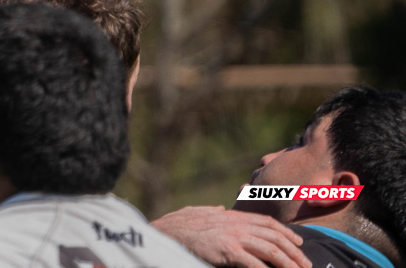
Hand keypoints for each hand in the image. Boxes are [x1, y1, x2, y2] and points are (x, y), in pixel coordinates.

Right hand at [152, 207, 309, 267]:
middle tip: (306, 264)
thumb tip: (220, 208)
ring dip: (289, 263)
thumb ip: (211, 211)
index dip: (285, 232)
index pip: (266, 222)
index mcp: (230, 216)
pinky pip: (255, 263)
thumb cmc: (177, 225)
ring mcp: (233, 237)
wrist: (164, 232)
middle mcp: (236, 224)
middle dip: (294, 252)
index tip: (298, 243)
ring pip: (271, 250)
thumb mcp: (196, 211)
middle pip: (274, 236)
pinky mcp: (228, 251)